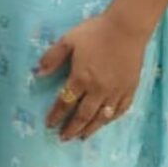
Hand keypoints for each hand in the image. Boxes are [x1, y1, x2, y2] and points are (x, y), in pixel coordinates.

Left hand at [39, 9, 147, 139]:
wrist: (126, 28)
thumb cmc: (95, 32)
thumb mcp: (68, 40)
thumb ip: (52, 57)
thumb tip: (37, 73)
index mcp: (81, 78)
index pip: (65, 102)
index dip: (56, 115)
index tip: (49, 125)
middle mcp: (98, 90)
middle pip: (83, 115)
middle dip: (71, 128)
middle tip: (63, 138)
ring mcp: (115, 92)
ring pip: (101, 117)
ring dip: (90, 129)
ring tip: (82, 137)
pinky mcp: (129, 89)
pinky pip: (120, 110)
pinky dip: (111, 119)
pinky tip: (106, 122)